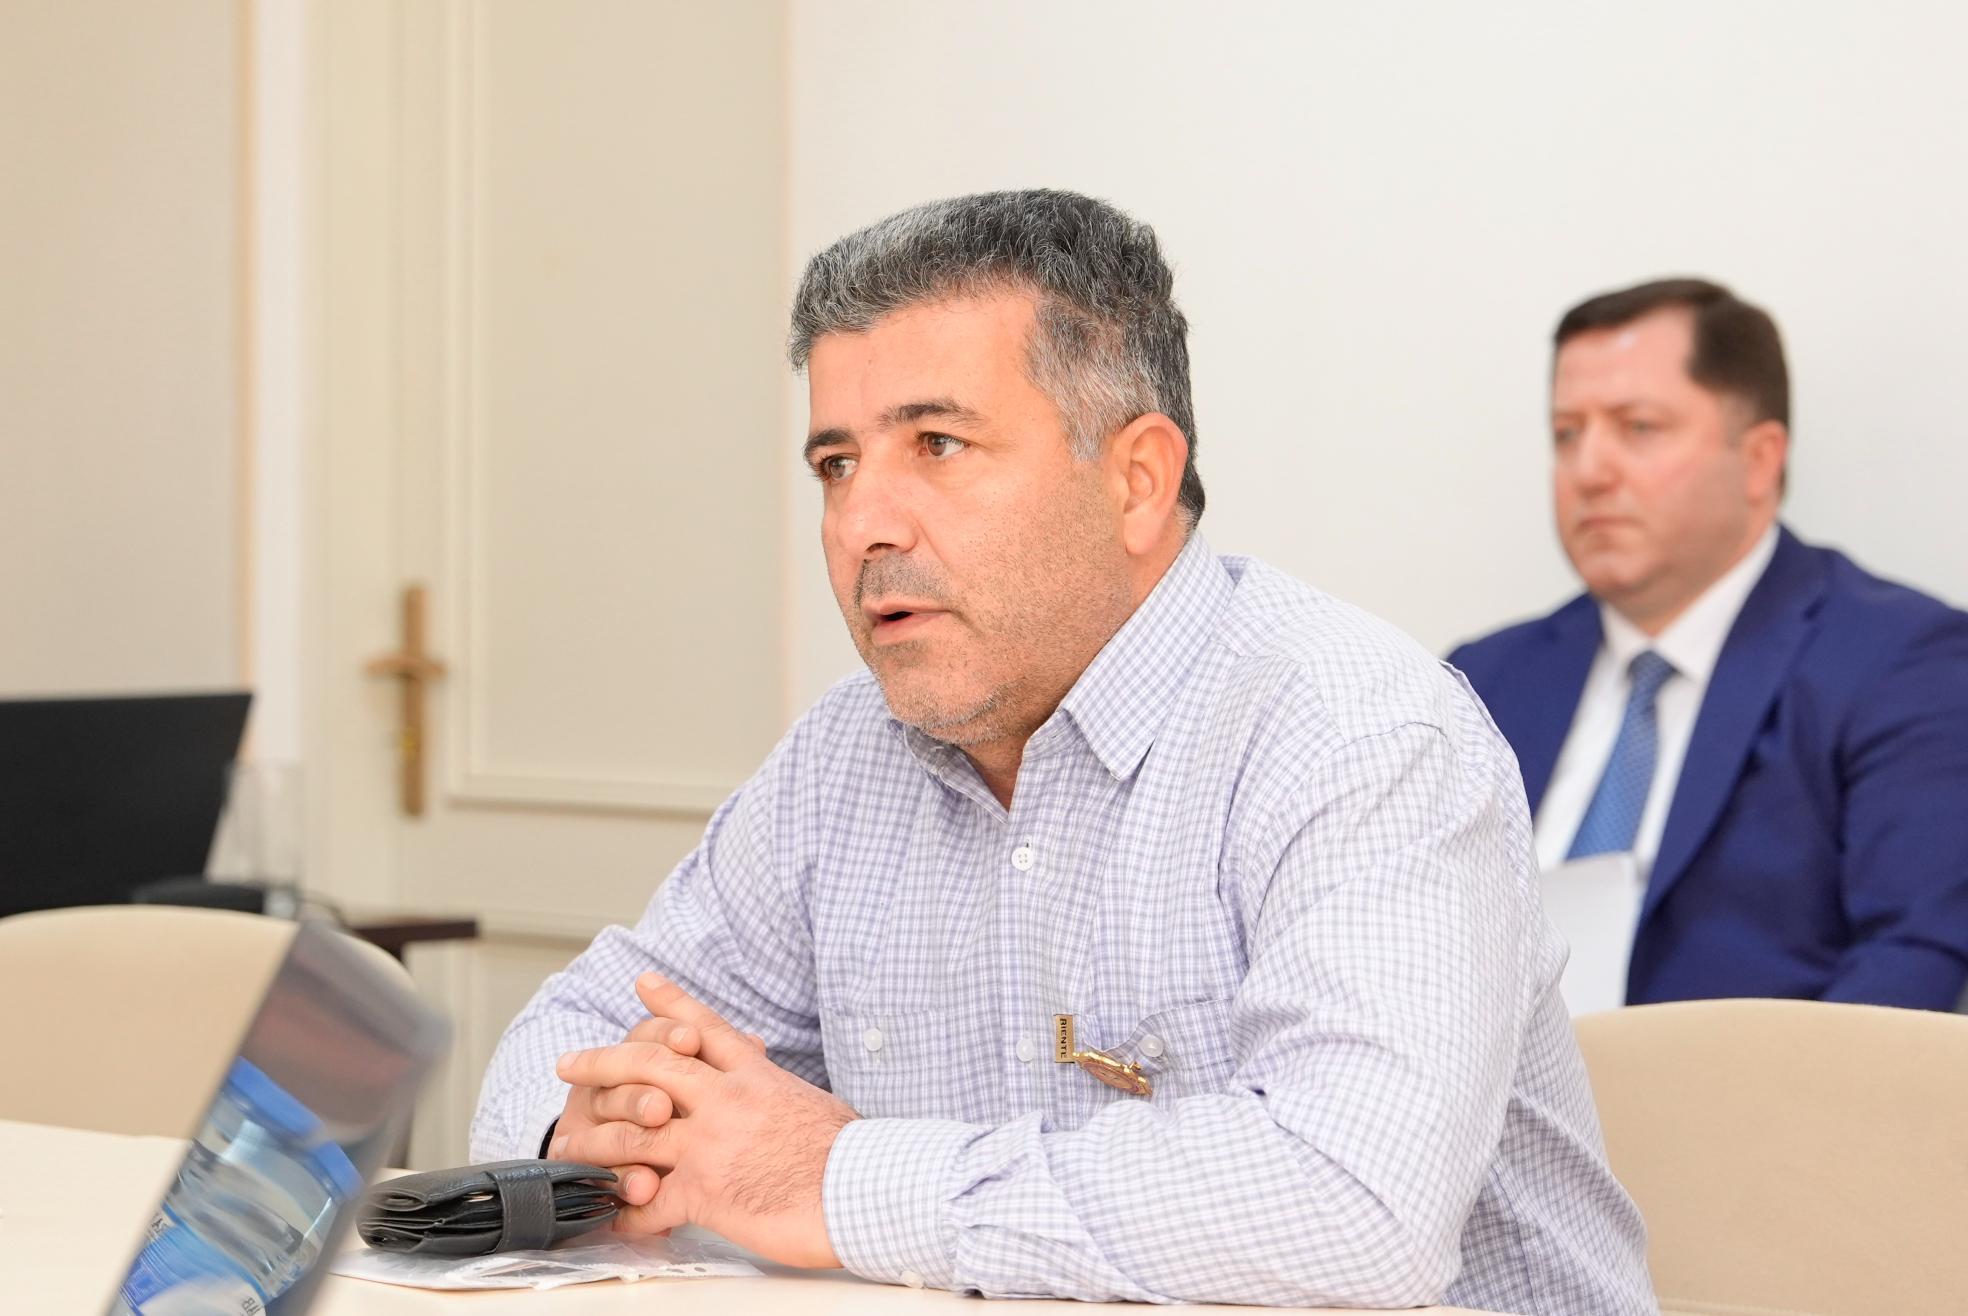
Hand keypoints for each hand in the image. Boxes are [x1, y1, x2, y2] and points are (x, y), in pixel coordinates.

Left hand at [555, 973, 857, 1267]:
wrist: (861, 1189)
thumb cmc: (855, 1154)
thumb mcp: (820, 1105)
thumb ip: (789, 1097)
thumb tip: (791, 1099)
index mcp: (756, 1076)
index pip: (705, 1028)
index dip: (670, 1004)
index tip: (643, 984)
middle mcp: (726, 1100)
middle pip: (651, 1064)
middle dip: (604, 1061)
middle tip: (572, 1061)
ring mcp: (710, 1141)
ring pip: (635, 1129)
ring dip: (597, 1139)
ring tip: (570, 1144)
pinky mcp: (705, 1190)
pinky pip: (650, 1200)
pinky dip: (628, 1211)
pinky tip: (614, 1217)